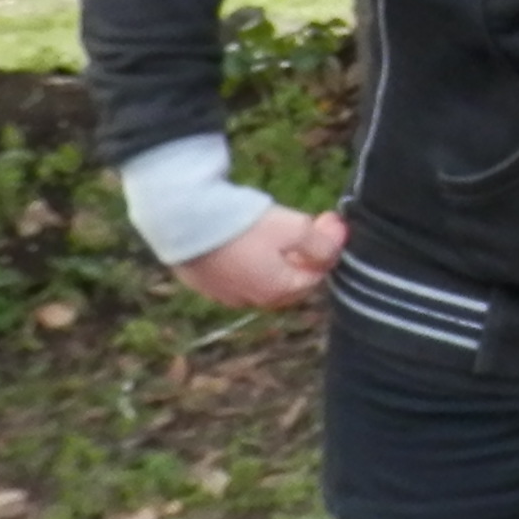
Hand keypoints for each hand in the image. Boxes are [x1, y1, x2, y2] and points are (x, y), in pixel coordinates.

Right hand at [174, 204, 345, 311]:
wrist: (185, 218)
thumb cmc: (244, 225)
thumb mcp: (295, 229)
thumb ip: (321, 245)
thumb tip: (334, 251)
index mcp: (276, 292)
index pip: (315, 275)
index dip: (329, 247)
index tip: (330, 218)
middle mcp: (248, 300)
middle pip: (288, 280)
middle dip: (305, 253)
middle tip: (313, 223)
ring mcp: (220, 292)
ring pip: (260, 276)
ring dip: (278, 256)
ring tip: (282, 228)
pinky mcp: (199, 279)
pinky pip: (235, 271)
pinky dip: (250, 256)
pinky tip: (249, 235)